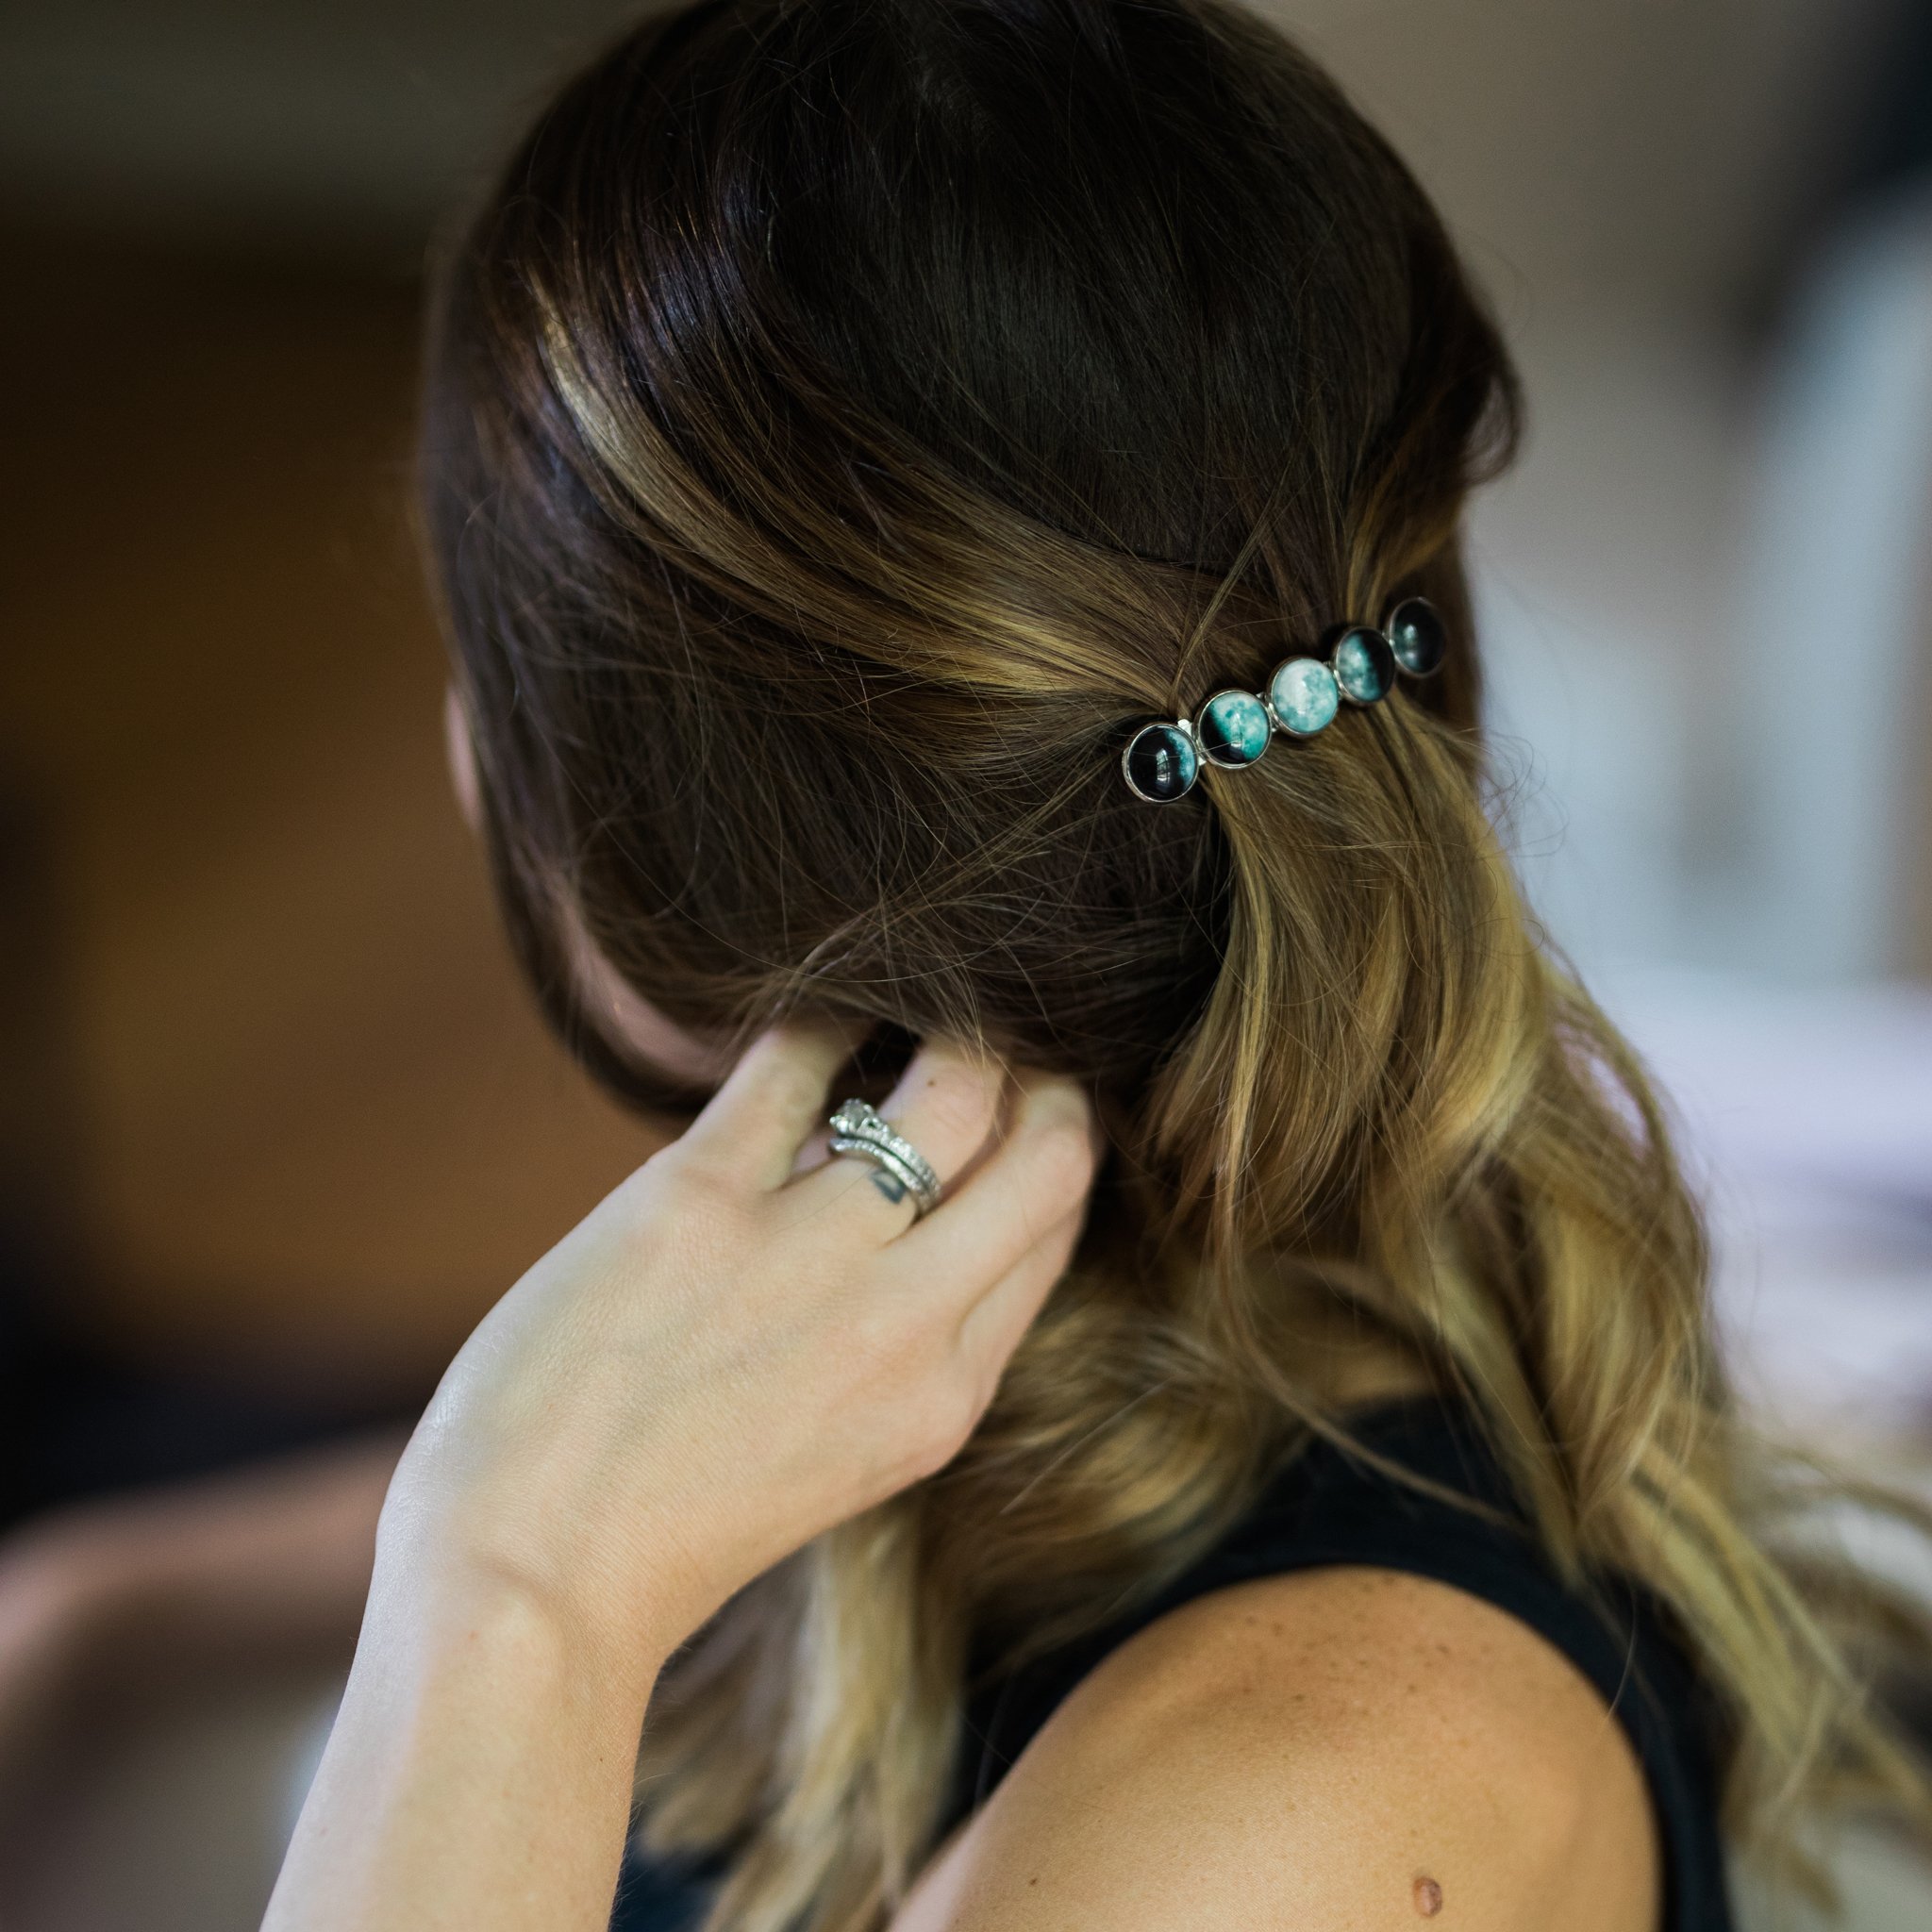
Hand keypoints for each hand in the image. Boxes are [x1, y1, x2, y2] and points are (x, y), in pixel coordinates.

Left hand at [378, 1028, 1098, 1692]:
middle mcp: (908, 1321)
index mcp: (947, 1393)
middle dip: (1040, 1075)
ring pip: (954, 1081)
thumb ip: (903, 1344)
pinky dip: (819, 1019)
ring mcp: (811, 1254)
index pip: (1054, 1225)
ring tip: (909, 1013)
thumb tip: (906, 1192)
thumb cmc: (670, 1523)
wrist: (530, 1584)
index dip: (1045, 1146)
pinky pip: (797, 1057)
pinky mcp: (699, 1200)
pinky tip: (810, 1020)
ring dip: (949, 1028)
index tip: (1014, 1104)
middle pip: (1050, 1147)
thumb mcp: (843, 1454)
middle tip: (990, 1043)